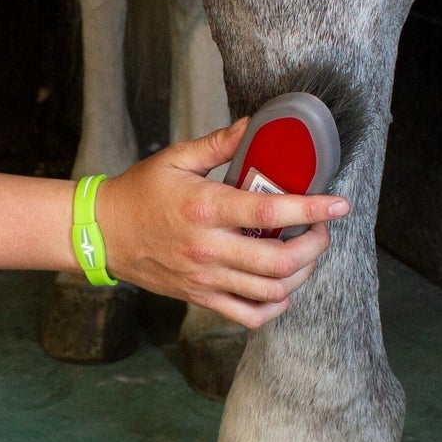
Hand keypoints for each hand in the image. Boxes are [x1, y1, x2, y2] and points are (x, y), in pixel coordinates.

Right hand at [92, 122, 351, 330]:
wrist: (102, 233)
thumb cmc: (139, 192)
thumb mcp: (176, 158)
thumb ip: (220, 143)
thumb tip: (255, 125)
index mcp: (206, 208)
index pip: (271, 211)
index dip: (313, 209)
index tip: (339, 204)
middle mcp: (209, 248)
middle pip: (280, 261)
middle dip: (315, 246)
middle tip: (322, 230)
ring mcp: (206, 278)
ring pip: (271, 292)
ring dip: (301, 276)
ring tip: (306, 256)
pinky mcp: (200, 297)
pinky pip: (248, 316)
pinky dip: (274, 307)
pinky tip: (281, 289)